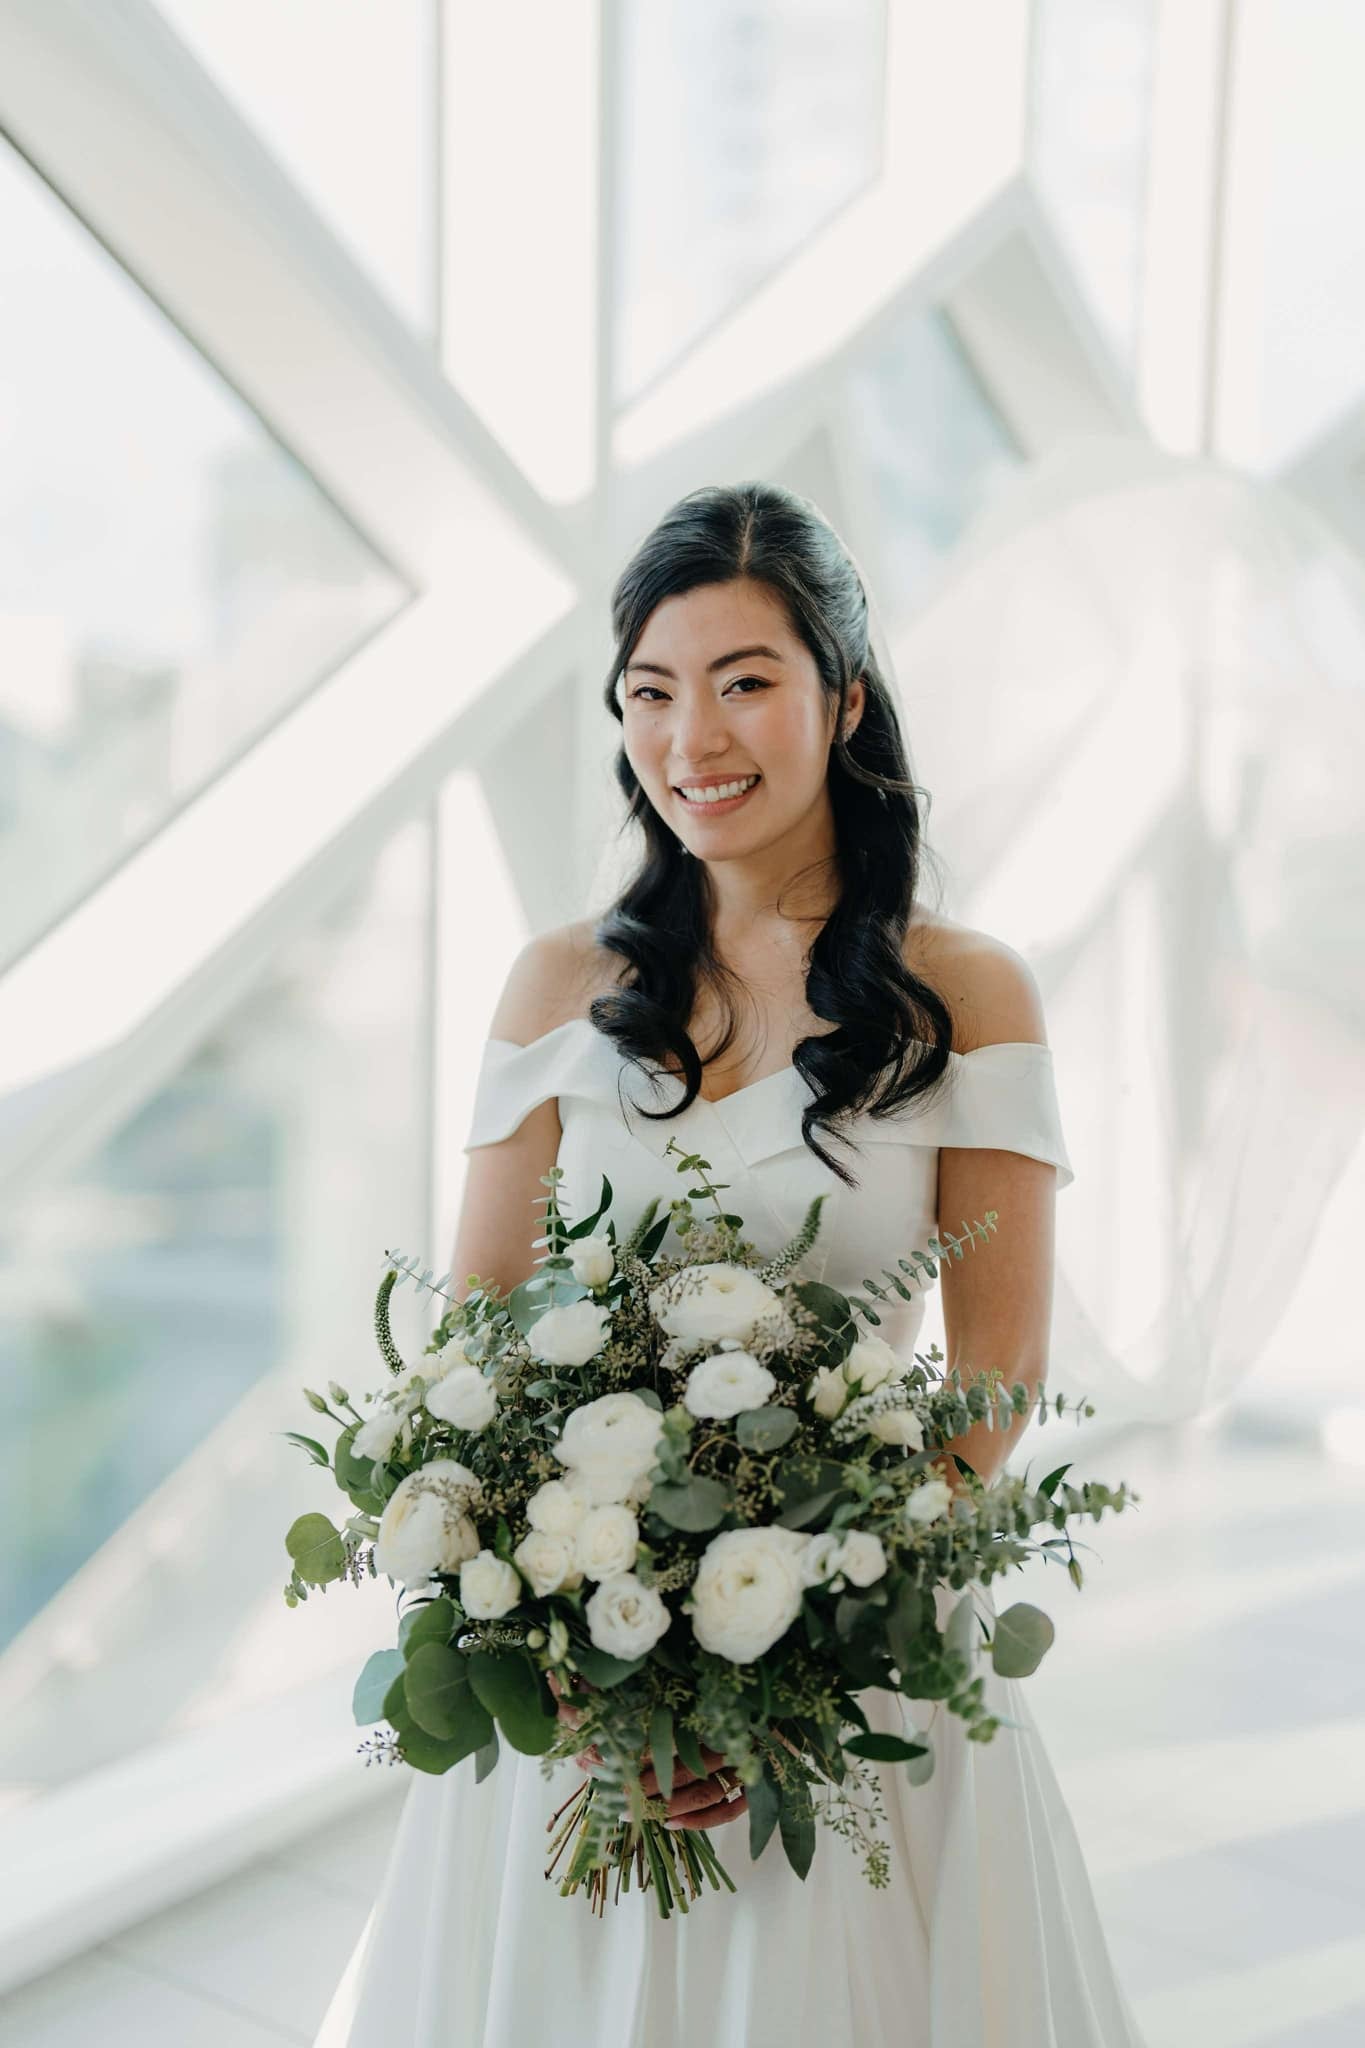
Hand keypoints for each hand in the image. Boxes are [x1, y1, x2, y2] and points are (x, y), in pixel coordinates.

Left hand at [545, 1672, 746, 1829]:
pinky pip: (730, 1809)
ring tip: (634, 1814)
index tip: (604, 1753)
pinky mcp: (761, 1787)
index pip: (674, 1732)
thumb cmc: (747, 1690)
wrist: (794, 1712)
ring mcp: (750, 1765)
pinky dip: (701, 1820)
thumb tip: (616, 1683)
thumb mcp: (708, 1680)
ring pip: (705, 1791)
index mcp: (722, 1708)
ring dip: (668, 1806)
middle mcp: (736, 1738)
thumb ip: (672, 1684)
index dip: (638, 1746)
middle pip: (685, 1766)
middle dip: (644, 1782)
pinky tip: (672, 1824)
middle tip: (611, 1794)